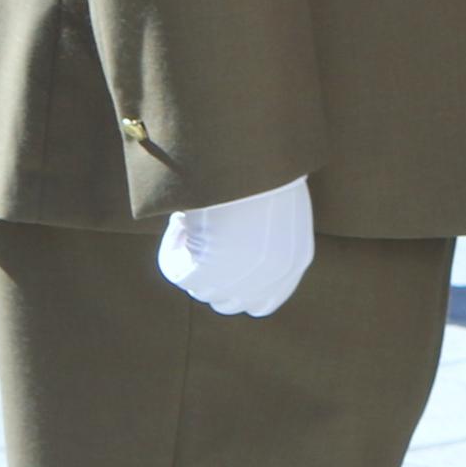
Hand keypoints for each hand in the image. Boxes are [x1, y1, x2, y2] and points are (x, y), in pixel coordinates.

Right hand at [156, 175, 315, 317]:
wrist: (250, 163)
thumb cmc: (265, 171)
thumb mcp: (276, 206)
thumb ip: (263, 236)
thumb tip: (229, 246)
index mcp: (294, 260)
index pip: (262, 302)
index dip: (239, 288)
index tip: (223, 262)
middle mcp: (269, 279)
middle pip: (228, 303)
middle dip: (212, 279)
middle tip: (202, 240)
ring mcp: (236, 282)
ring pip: (200, 289)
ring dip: (191, 259)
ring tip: (192, 221)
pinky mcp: (203, 276)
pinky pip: (176, 271)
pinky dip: (172, 249)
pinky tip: (179, 221)